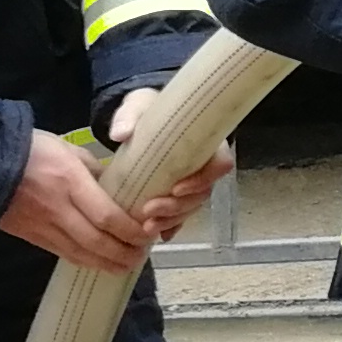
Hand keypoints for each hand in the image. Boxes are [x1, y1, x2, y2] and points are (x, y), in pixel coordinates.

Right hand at [0, 129, 153, 275]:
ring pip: (79, 253)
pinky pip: (62, 253)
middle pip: (96, 241)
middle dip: (123, 253)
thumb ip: (94, 171)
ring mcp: (42, 226)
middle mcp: (58, 209)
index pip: (106, 215)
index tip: (148, 234)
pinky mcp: (30, 237)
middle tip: (142, 255)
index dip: (130, 230)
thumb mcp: (69, 150)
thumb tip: (118, 188)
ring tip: (127, 266)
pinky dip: (84, 261)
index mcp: (70, 182)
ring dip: (106, 263)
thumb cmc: (32, 150)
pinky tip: (99, 263)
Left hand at [106, 89, 232, 244]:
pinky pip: (181, 215)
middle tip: (149, 211)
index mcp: (206, 142)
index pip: (221, 164)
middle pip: (203, 193)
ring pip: (191, 207)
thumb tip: (121, 133)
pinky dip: (171, 227)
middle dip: (177, 207)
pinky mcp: (177, 193)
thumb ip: (130, 116)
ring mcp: (192, 181)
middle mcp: (203, 165)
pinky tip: (157, 236)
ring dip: (171, 219)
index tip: (176, 187)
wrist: (143, 115)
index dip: (203, 180)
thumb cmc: (149, 108)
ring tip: (145, 226)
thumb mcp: (138, 105)